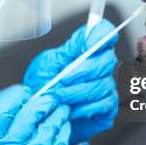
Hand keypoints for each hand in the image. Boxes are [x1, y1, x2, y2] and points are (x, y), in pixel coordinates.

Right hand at [0, 85, 71, 144]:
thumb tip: (14, 108)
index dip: (14, 96)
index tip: (24, 93)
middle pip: (29, 112)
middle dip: (42, 101)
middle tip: (49, 98)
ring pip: (49, 124)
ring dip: (58, 113)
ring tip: (60, 110)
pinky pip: (61, 140)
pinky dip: (64, 130)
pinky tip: (65, 127)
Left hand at [24, 20, 118, 144]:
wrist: (38, 112)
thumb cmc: (43, 85)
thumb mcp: (49, 63)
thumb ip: (69, 50)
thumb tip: (86, 34)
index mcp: (88, 49)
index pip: (105, 33)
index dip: (100, 35)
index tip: (86, 44)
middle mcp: (102, 66)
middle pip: (106, 61)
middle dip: (81, 71)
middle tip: (61, 79)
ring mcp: (107, 86)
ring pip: (101, 85)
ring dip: (77, 92)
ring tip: (59, 96)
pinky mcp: (107, 107)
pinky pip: (103, 105)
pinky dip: (83, 108)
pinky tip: (70, 109)